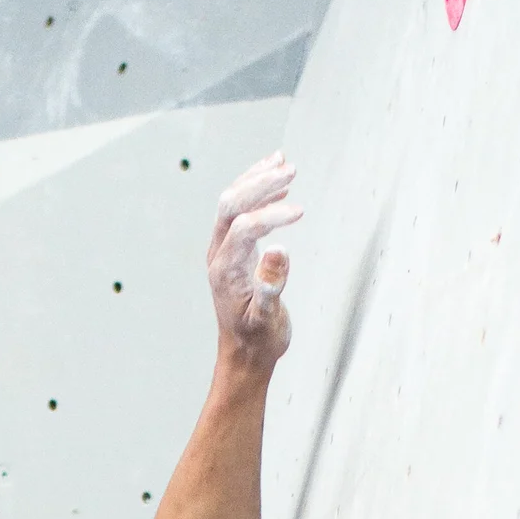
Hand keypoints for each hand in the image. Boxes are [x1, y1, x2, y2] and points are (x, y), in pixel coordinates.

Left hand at [208, 151, 299, 368]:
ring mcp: (225, 249)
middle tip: (291, 170)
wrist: (246, 354)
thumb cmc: (257, 341)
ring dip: (258, 180)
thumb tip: (280, 249)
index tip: (300, 212)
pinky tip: (279, 182)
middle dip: (260, 184)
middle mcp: (219, 254)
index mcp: (224, 271)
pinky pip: (241, 209)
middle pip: (231, 204)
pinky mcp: (236, 248)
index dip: (271, 215)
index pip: (244, 227)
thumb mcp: (267, 320)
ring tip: (284, 163)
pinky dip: (258, 190)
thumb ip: (271, 287)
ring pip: (234, 201)